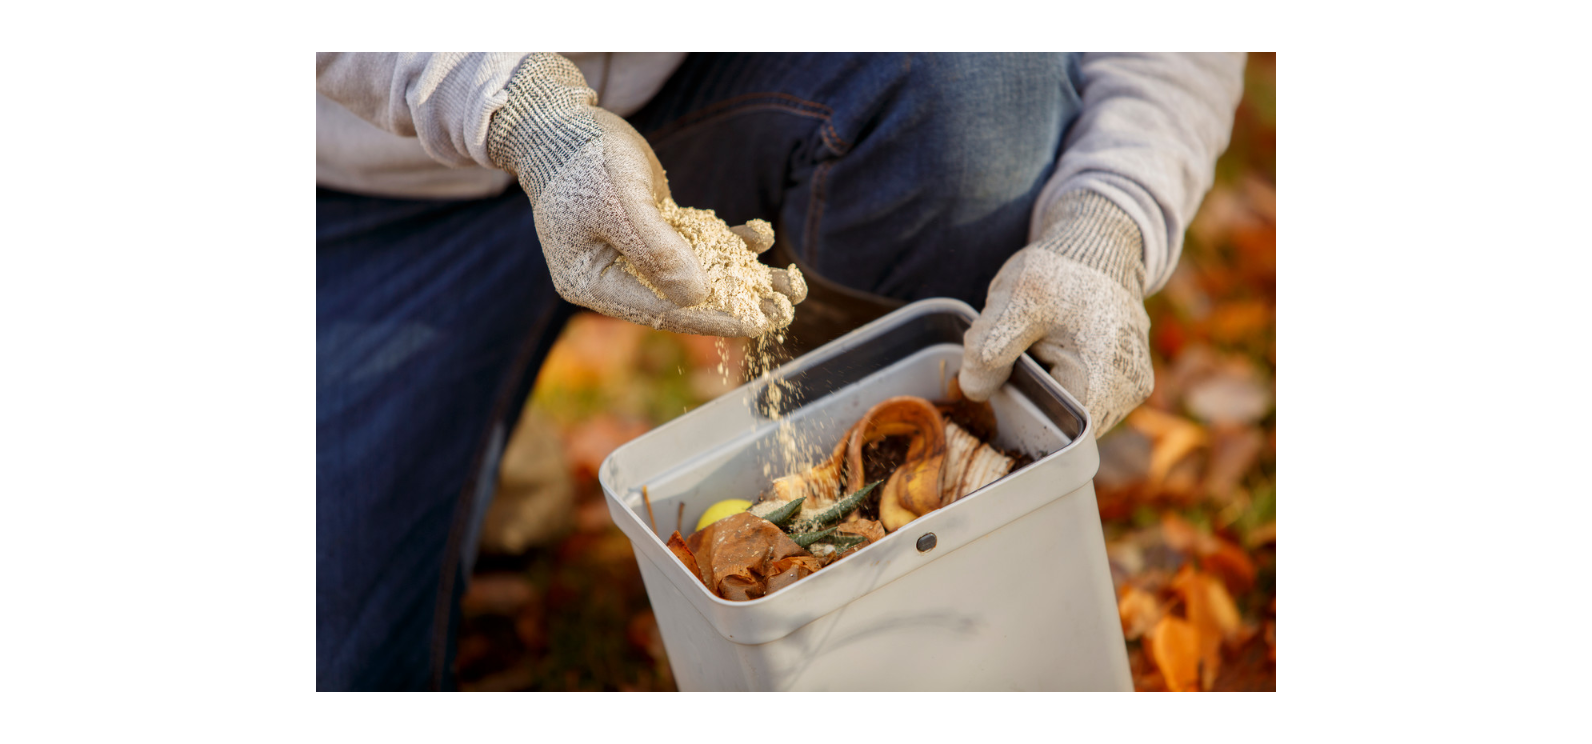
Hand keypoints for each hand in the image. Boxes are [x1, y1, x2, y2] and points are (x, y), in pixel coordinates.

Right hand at [487, 54, 801, 336]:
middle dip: (737, 303)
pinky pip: (699, 243)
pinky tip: (762, 236)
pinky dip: (730, 241)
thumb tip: (698, 297)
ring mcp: (638, 254)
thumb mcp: (621, 206)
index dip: (710, 319)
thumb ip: (656, 251)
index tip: (753, 324)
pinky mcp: (657, 229)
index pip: (659, 312)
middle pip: (684, 299)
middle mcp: (617, 277)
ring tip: (791, 283)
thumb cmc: (583, 163)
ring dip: (745, 276)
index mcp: (594, 285)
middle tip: (783, 312)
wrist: (563, 125)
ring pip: (699, 272)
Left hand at [959, 190, 1152, 435]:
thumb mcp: (1015, 301)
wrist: (1097, 246)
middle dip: (1031, 400)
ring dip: (1045, 391)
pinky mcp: (1126, 381)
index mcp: (1104, 380)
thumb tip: (974, 392)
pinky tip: (1050, 352)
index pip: (1052, 433)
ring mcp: (1130, 389)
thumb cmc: (1058, 272)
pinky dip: (1059, 382)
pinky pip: (1083, 398)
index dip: (1020, 415)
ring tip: (1037, 349)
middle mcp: (1127, 395)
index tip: (1002, 383)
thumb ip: (989, 349)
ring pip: (1071, 414)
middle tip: (1016, 357)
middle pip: (1062, 426)